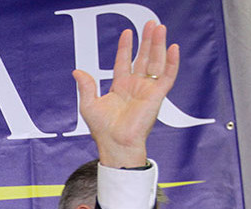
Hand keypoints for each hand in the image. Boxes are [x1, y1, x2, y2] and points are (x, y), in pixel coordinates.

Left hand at [73, 20, 179, 167]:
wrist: (115, 143)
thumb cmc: (103, 129)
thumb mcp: (89, 104)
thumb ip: (85, 86)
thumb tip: (77, 71)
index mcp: (120, 87)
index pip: (124, 62)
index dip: (126, 47)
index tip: (127, 32)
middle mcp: (135, 86)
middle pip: (143, 58)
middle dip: (147, 41)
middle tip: (151, 24)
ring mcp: (147, 90)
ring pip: (156, 62)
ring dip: (159, 45)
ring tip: (160, 28)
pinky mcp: (157, 96)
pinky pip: (167, 76)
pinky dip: (171, 62)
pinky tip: (173, 48)